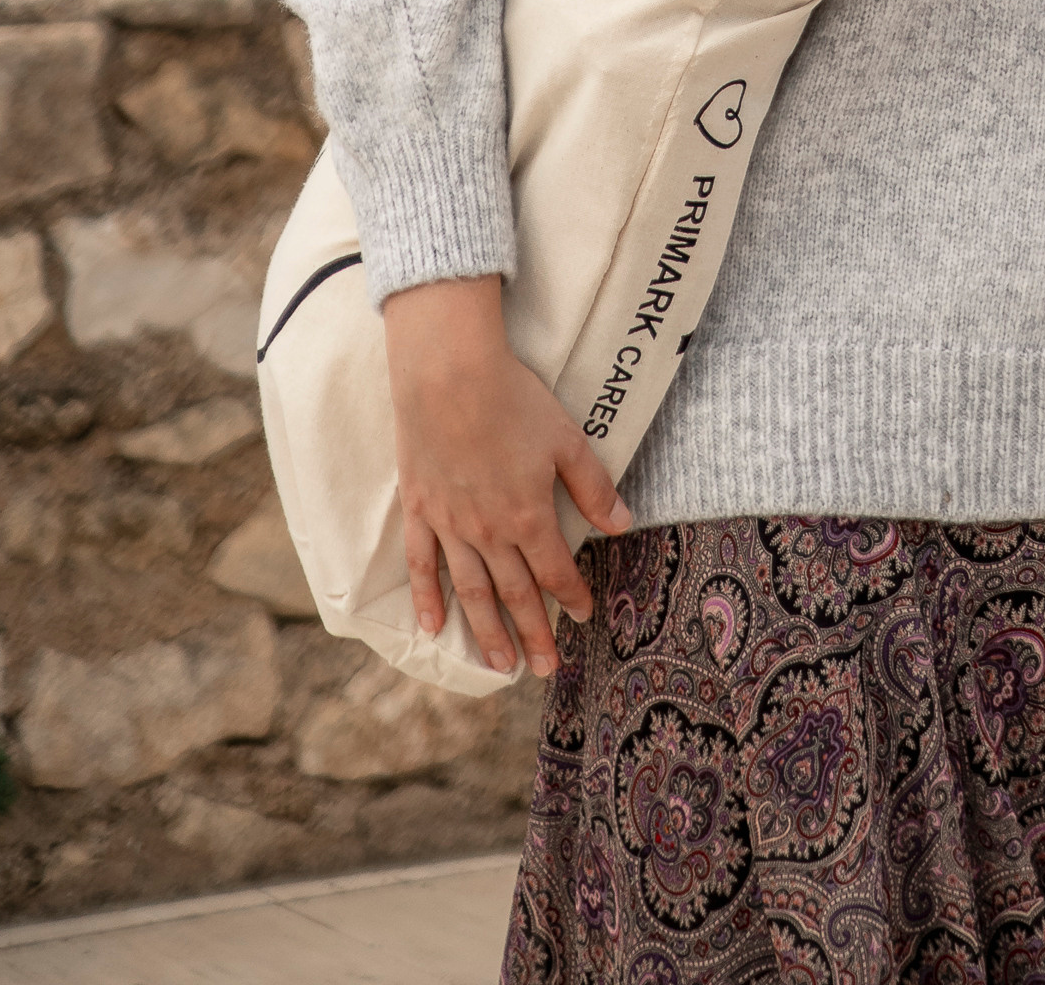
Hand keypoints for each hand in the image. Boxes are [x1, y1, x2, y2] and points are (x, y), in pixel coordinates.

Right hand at [381, 275, 630, 676]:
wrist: (448, 374)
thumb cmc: (513, 400)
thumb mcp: (567, 439)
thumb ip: (594, 486)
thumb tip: (624, 524)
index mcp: (528, 515)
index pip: (555, 571)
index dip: (571, 596)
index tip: (583, 616)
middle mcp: (489, 531)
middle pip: (514, 594)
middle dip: (533, 634)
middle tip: (544, 669)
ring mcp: (450, 524)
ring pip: (471, 591)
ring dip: (487, 631)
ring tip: (500, 666)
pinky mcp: (420, 509)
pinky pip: (421, 565)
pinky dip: (427, 598)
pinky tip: (433, 627)